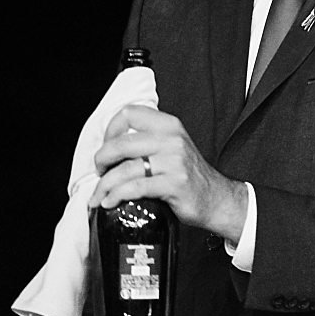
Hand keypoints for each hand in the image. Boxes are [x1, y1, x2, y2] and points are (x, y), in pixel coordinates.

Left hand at [88, 103, 248, 241]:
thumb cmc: (188, 175)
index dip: (110, 130)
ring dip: (105, 184)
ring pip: (125, 169)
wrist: (215, 199)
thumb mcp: (172, 147)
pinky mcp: (174, 185)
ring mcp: (174, 162)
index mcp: (169, 125)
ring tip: (99, 195)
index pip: (129, 113)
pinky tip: (110, 202)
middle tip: (99, 171)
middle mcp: (172, 140)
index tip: (106, 147)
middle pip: (121, 143)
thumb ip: (147, 140)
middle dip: (102, 160)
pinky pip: (135, 188)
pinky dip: (117, 196)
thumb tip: (109, 146)